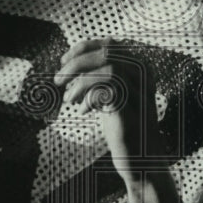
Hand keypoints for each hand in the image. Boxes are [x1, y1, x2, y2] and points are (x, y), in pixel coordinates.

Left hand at [53, 38, 165, 183]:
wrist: (141, 158)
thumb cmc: (123, 125)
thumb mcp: (111, 95)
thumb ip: (99, 77)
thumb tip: (70, 64)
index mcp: (139, 68)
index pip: (109, 44)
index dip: (83, 48)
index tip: (64, 60)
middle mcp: (144, 76)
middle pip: (107, 53)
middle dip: (76, 64)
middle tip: (58, 80)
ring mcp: (141, 92)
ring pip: (108, 69)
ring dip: (81, 82)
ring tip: (69, 99)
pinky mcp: (134, 111)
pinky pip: (109, 92)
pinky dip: (90, 98)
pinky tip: (83, 111)